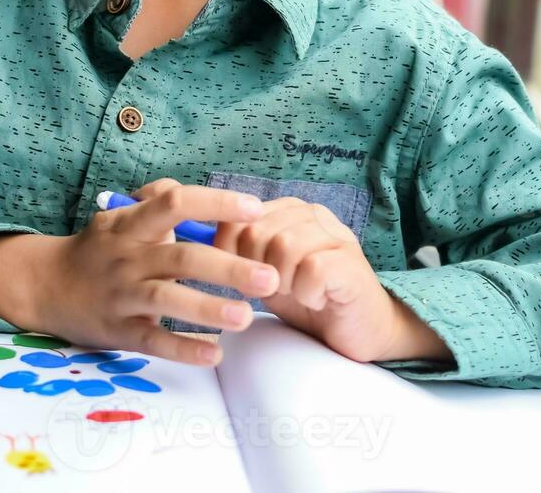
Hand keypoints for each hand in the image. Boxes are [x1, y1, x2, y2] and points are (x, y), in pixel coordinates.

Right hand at [34, 179, 280, 365]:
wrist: (45, 284)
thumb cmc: (99, 247)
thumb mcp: (121, 214)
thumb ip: (159, 198)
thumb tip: (202, 195)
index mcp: (132, 222)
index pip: (174, 202)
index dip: (215, 203)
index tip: (255, 209)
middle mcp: (127, 255)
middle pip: (181, 257)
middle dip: (228, 267)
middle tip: (269, 278)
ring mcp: (121, 293)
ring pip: (166, 299)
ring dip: (208, 308)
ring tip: (246, 317)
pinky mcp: (116, 330)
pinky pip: (152, 340)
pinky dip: (182, 348)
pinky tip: (213, 354)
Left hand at [213, 196, 452, 363]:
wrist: (356, 329)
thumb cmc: (306, 298)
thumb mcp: (263, 270)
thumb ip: (236, 248)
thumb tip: (183, 221)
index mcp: (287, 210)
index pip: (236, 218)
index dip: (230, 253)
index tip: (246, 276)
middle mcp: (311, 213)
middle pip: (257, 232)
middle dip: (256, 270)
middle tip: (278, 289)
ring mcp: (335, 235)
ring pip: (284, 247)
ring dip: (283, 283)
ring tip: (297, 293)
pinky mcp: (351, 264)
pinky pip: (311, 270)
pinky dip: (306, 293)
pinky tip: (316, 300)